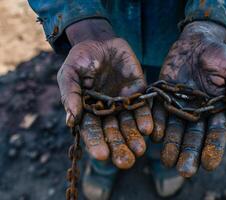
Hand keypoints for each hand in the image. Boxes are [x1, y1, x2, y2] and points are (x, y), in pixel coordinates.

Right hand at [57, 19, 152, 168]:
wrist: (101, 41)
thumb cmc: (81, 59)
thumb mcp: (70, 73)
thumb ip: (70, 94)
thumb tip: (71, 120)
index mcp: (89, 111)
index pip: (92, 131)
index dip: (97, 143)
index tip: (102, 155)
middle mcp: (108, 111)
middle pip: (113, 133)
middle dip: (119, 148)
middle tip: (126, 162)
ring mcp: (124, 103)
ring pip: (130, 124)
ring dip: (135, 137)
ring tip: (140, 149)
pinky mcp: (138, 93)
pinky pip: (143, 108)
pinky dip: (146, 118)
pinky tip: (149, 129)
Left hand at [152, 21, 225, 176]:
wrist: (196, 41)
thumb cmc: (220, 56)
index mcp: (216, 111)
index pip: (215, 134)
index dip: (213, 149)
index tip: (209, 165)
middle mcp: (196, 113)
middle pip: (193, 137)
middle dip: (189, 154)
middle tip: (184, 171)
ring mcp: (179, 106)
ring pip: (174, 129)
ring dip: (171, 145)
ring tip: (166, 160)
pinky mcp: (163, 96)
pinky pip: (158, 112)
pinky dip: (156, 123)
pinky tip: (154, 136)